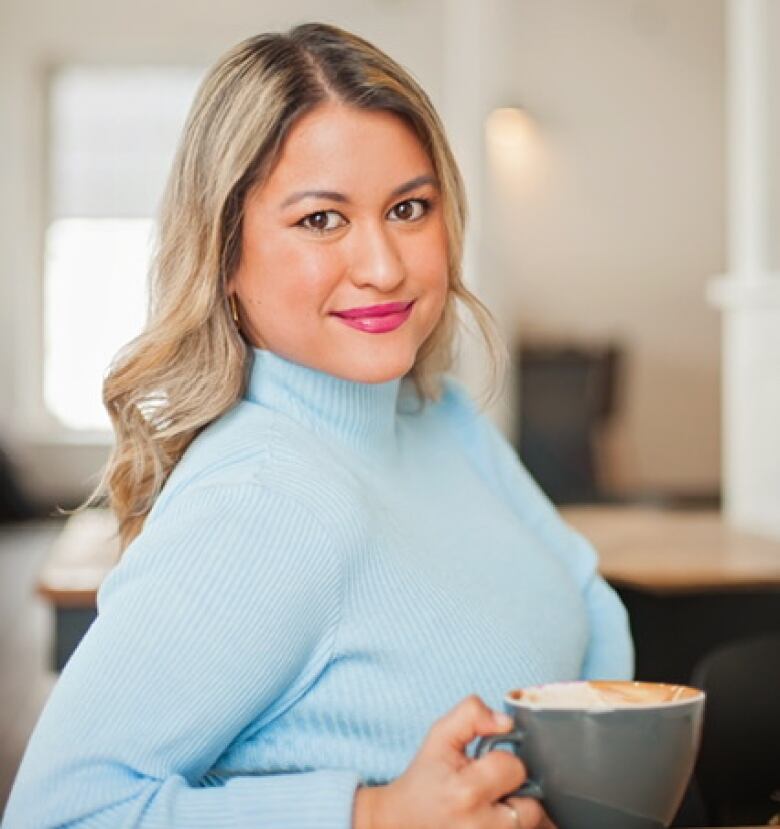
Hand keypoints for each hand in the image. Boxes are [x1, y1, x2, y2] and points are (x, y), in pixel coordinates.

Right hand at [353, 694, 556, 828]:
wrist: (403, 819)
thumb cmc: (426, 776)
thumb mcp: (440, 736)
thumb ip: (471, 715)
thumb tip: (507, 723)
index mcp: (466, 792)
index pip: (514, 768)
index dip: (502, 760)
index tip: (483, 765)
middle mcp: (479, 826)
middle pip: (532, 805)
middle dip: (514, 791)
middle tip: (490, 788)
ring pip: (532, 826)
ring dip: (517, 813)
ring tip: (492, 806)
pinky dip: (512, 825)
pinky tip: (493, 816)